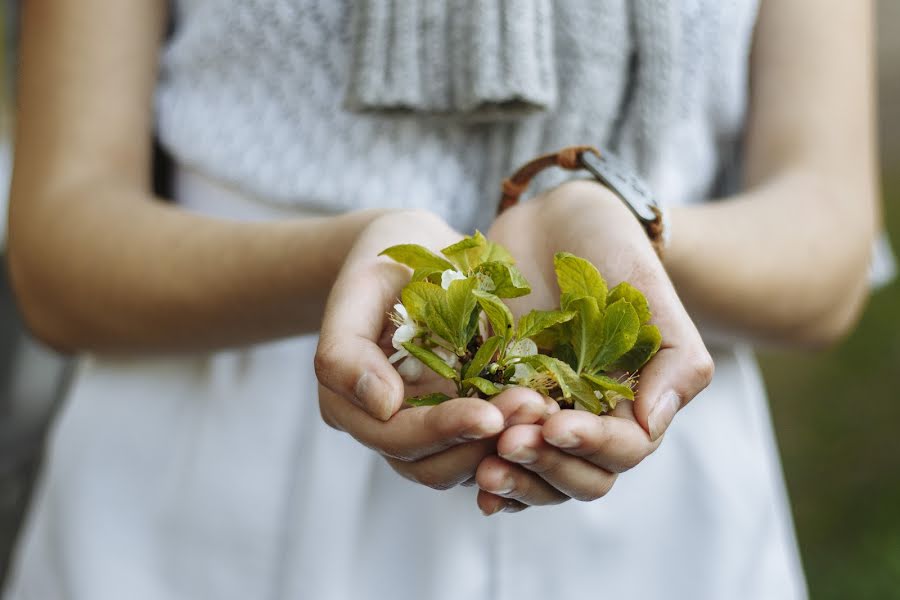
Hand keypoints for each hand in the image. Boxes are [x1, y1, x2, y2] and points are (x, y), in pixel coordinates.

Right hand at [315, 209, 556, 489]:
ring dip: (506, 445)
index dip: (442, 431)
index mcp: (347, 403)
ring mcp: (425, 426)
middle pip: (432, 465)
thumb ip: (347, 350)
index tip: (490, 416)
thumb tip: (382, 406)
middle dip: (482, 443)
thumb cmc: (383, 257)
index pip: (395, 437)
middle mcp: (384, 426)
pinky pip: (489, 445)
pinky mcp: (463, 416)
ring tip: (545, 410)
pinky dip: (517, 435)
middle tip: (533, 410)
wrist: (415, 248)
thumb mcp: (359, 287)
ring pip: (463, 465)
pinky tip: (549, 409)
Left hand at [476, 181, 713, 513]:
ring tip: (482, 464)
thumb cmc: (612, 248)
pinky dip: (480, 466)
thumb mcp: (647, 292)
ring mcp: (538, 410)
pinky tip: (465, 472)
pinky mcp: (494, 395)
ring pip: (535, 472)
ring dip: (514, 477)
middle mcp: (585, 415)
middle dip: (546, 466)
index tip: (555, 424)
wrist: (554, 217)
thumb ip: (673, 359)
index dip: (590, 446)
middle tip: (510, 442)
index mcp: (630, 399)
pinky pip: (489, 447)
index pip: (621, 448)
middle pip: (577, 475)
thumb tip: (651, 424)